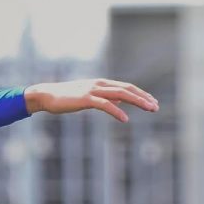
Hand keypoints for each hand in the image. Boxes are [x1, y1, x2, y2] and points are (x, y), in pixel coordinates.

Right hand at [24, 78, 158, 122]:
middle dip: (143, 97)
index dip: (141, 94)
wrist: (47, 96)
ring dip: (137, 101)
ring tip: (149, 109)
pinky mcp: (85, 99)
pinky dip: (117, 111)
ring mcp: (93, 90)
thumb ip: (105, 97)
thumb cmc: (67, 98)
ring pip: (120, 94)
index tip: (152, 102)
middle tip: (156, 107)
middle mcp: (100, 84)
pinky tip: (125, 119)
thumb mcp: (90, 96)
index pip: (126, 87)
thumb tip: (120, 100)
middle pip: (127, 89)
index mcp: (102, 83)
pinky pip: (105, 105)